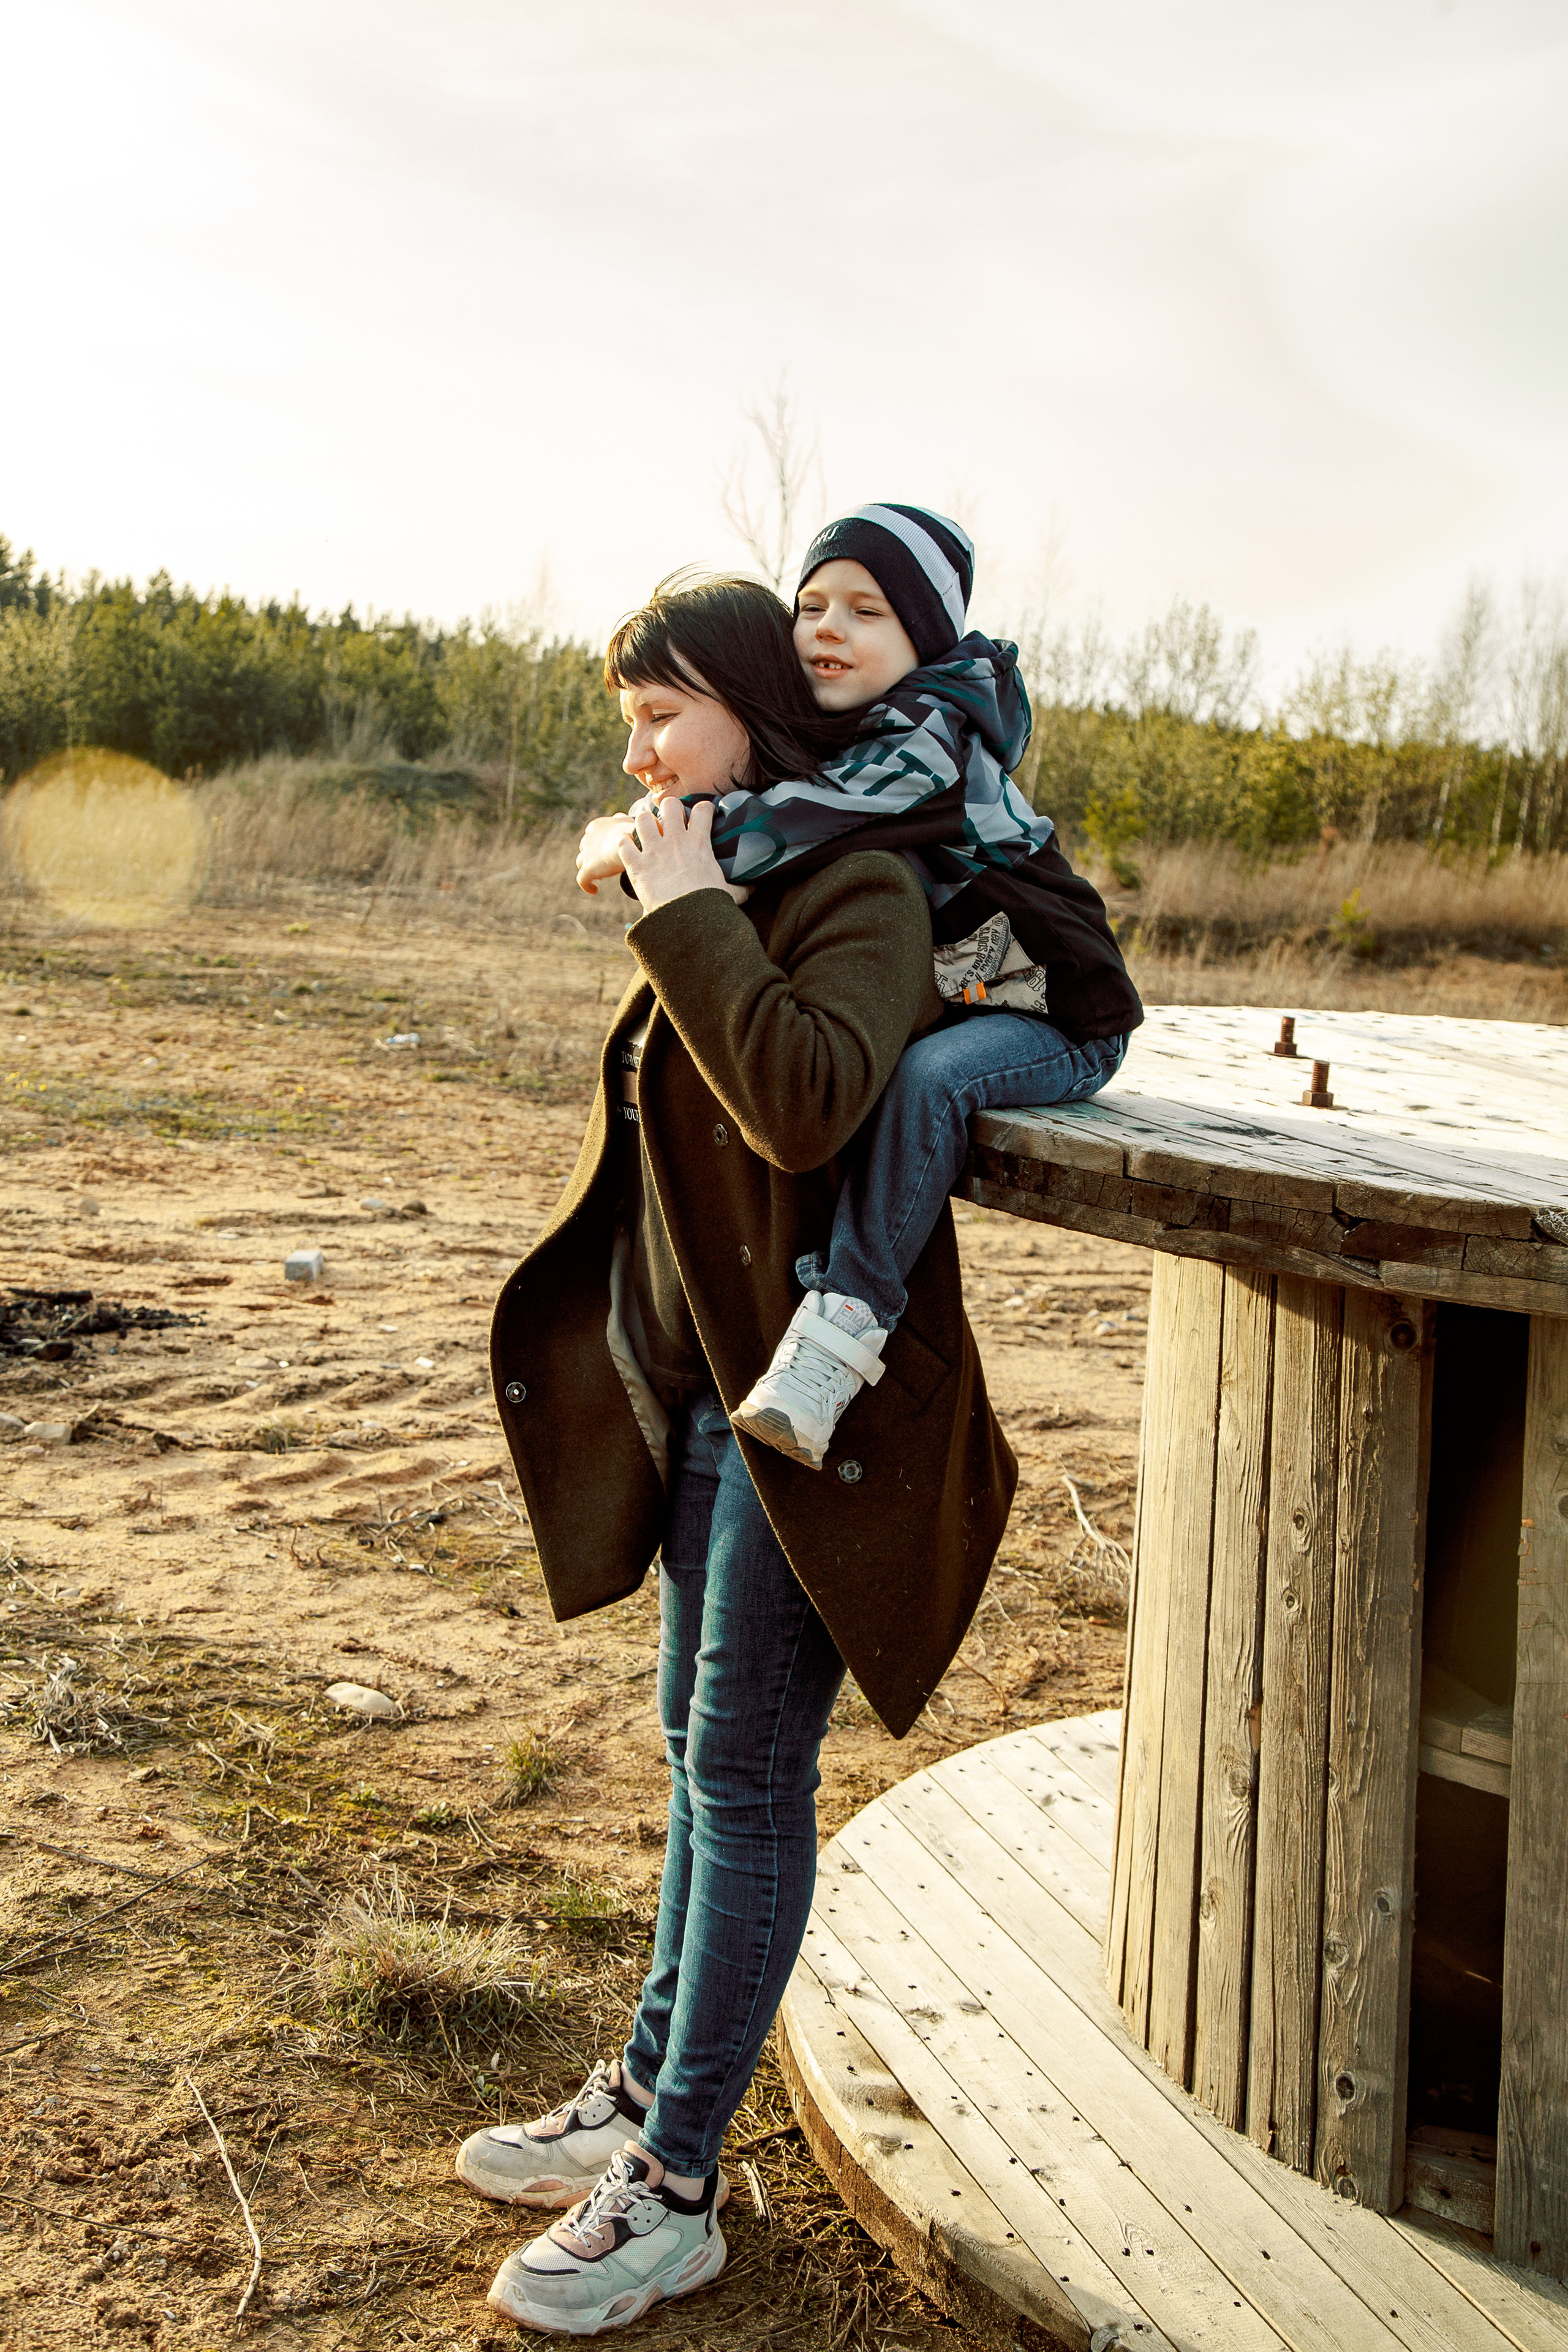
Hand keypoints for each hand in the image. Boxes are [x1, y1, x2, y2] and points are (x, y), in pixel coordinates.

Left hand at [575, 812, 636, 895]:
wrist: (634, 841)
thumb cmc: (635, 830)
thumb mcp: (629, 820)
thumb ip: (623, 820)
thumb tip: (625, 819)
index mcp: (596, 826)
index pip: (592, 835)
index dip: (599, 843)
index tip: (608, 850)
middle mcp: (588, 839)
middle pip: (586, 848)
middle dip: (594, 855)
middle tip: (606, 864)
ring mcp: (587, 855)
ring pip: (582, 862)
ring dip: (590, 868)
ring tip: (601, 876)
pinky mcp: (588, 869)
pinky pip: (582, 880)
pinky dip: (587, 885)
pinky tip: (594, 890)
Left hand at [619, 795, 750, 914]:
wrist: (685, 920)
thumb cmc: (709, 906)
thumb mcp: (729, 894)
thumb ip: (740, 888)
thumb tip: (753, 888)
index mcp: (698, 842)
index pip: (702, 810)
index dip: (702, 808)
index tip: (701, 813)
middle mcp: (674, 840)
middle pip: (669, 805)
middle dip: (669, 809)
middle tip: (669, 819)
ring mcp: (653, 850)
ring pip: (643, 818)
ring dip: (644, 822)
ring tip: (646, 829)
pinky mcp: (636, 864)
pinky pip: (624, 843)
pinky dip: (624, 842)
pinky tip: (627, 845)